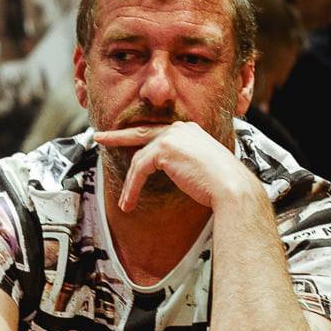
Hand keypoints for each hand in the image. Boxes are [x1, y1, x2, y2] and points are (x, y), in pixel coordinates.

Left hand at [94, 122, 263, 211]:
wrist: (230, 186)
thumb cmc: (221, 184)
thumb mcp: (200, 168)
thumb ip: (184, 164)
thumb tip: (174, 172)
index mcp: (189, 130)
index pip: (157, 132)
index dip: (138, 137)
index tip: (123, 138)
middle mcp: (179, 128)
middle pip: (140, 132)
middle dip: (117, 136)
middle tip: (100, 137)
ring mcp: (171, 136)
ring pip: (139, 159)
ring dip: (129, 184)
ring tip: (124, 202)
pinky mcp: (163, 150)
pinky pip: (139, 169)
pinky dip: (131, 188)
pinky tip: (129, 202)